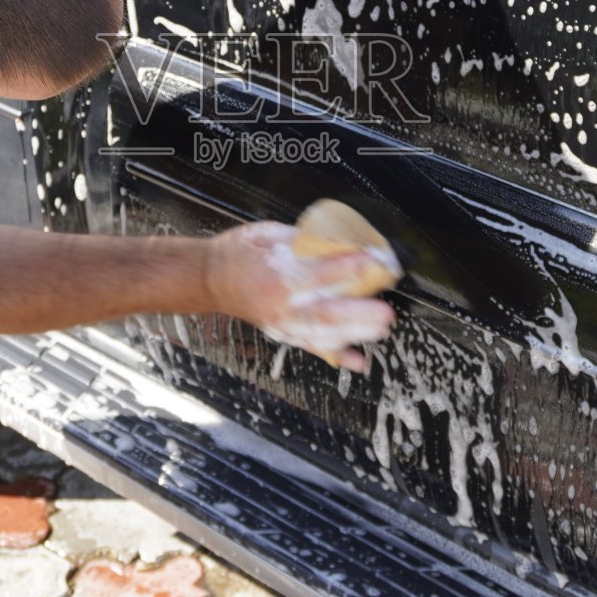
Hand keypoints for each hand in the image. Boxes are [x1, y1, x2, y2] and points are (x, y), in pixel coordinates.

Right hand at [205, 221, 397, 372]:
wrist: (211, 279)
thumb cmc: (240, 253)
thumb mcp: (268, 234)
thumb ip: (302, 239)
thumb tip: (339, 238)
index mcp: (275, 275)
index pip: (315, 273)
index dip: (345, 268)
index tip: (371, 260)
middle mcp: (279, 305)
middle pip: (323, 313)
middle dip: (357, 314)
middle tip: (385, 311)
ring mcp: (282, 324)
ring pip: (322, 334)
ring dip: (354, 334)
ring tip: (380, 330)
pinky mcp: (284, 334)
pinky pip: (313, 348)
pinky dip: (337, 357)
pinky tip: (358, 362)